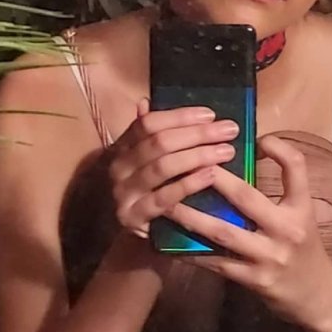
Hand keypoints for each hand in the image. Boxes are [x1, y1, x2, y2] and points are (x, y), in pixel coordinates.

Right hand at [108, 98, 238, 238]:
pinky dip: (188, 185)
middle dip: (198, 134)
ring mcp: (124, 192)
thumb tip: (145, 102)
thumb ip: (142, 133)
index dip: (180, 117)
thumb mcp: (131, 158)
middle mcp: (119, 166)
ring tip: (227, 151)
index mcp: (121, 146)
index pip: (149, 123)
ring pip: (163, 168)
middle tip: (229, 130)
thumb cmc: (130, 187)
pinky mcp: (133, 217)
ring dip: (198, 156)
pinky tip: (210, 175)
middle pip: (159, 143)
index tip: (210, 115)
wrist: (101, 228)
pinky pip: (164, 198)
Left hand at [164, 134, 331, 325]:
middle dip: (214, 178)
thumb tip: (253, 149)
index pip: (297, 169)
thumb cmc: (304, 246)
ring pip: (222, 232)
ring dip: (191, 216)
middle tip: (185, 161)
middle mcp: (287, 230)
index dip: (279, 149)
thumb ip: (283, 185)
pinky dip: (192, 251)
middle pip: (247, 197)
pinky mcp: (253, 280)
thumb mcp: (302, 213)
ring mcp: (268, 257)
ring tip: (166, 203)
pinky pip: (216, 262)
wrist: (316, 296)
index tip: (257, 137)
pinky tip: (171, 242)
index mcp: (301, 208)